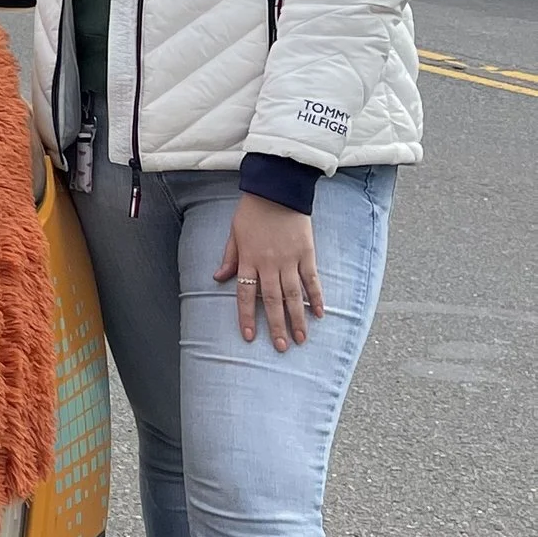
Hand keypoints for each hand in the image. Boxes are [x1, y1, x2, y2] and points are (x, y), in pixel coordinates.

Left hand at [215, 195, 322, 350]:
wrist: (277, 189)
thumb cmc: (252, 211)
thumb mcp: (234, 233)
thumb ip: (229, 257)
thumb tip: (218, 278)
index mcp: (248, 259)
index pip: (245, 295)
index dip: (247, 317)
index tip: (249, 336)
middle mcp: (269, 263)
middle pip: (272, 301)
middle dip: (276, 326)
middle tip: (281, 347)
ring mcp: (289, 259)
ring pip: (293, 295)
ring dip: (297, 319)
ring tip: (301, 339)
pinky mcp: (306, 253)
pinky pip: (312, 280)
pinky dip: (316, 297)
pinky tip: (319, 314)